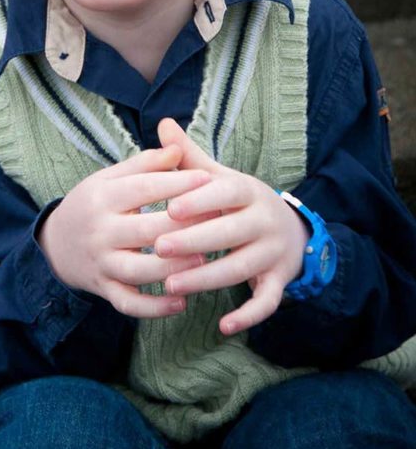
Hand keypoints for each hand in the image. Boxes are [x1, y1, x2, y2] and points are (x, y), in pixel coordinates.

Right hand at [38, 144, 211, 317]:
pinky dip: (154, 308)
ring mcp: (101, 263)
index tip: (209, 179)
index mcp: (101, 197)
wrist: (56, 243)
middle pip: (145, 230)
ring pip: (138, 271)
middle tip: (218, 220)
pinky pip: (129, 304)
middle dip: (183, 226)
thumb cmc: (93, 204)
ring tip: (204, 262)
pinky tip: (181, 302)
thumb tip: (178, 148)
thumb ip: (144, 164)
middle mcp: (99, 231)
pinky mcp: (104, 290)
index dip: (177, 183)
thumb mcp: (109, 178)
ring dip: (172, 268)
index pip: (143, 188)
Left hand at [154, 119, 309, 335]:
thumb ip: (189, 156)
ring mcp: (274, 252)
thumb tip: (162, 123)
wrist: (289, 227)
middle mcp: (264, 220)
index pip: (224, 192)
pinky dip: (248, 315)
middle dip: (194, 242)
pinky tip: (223, 325)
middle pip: (230, 232)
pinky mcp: (279, 280)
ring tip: (170, 285)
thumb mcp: (219, 176)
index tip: (169, 209)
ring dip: (206, 279)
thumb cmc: (238, 201)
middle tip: (158, 249)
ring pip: (241, 268)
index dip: (199, 200)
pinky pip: (266, 301)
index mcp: (247, 190)